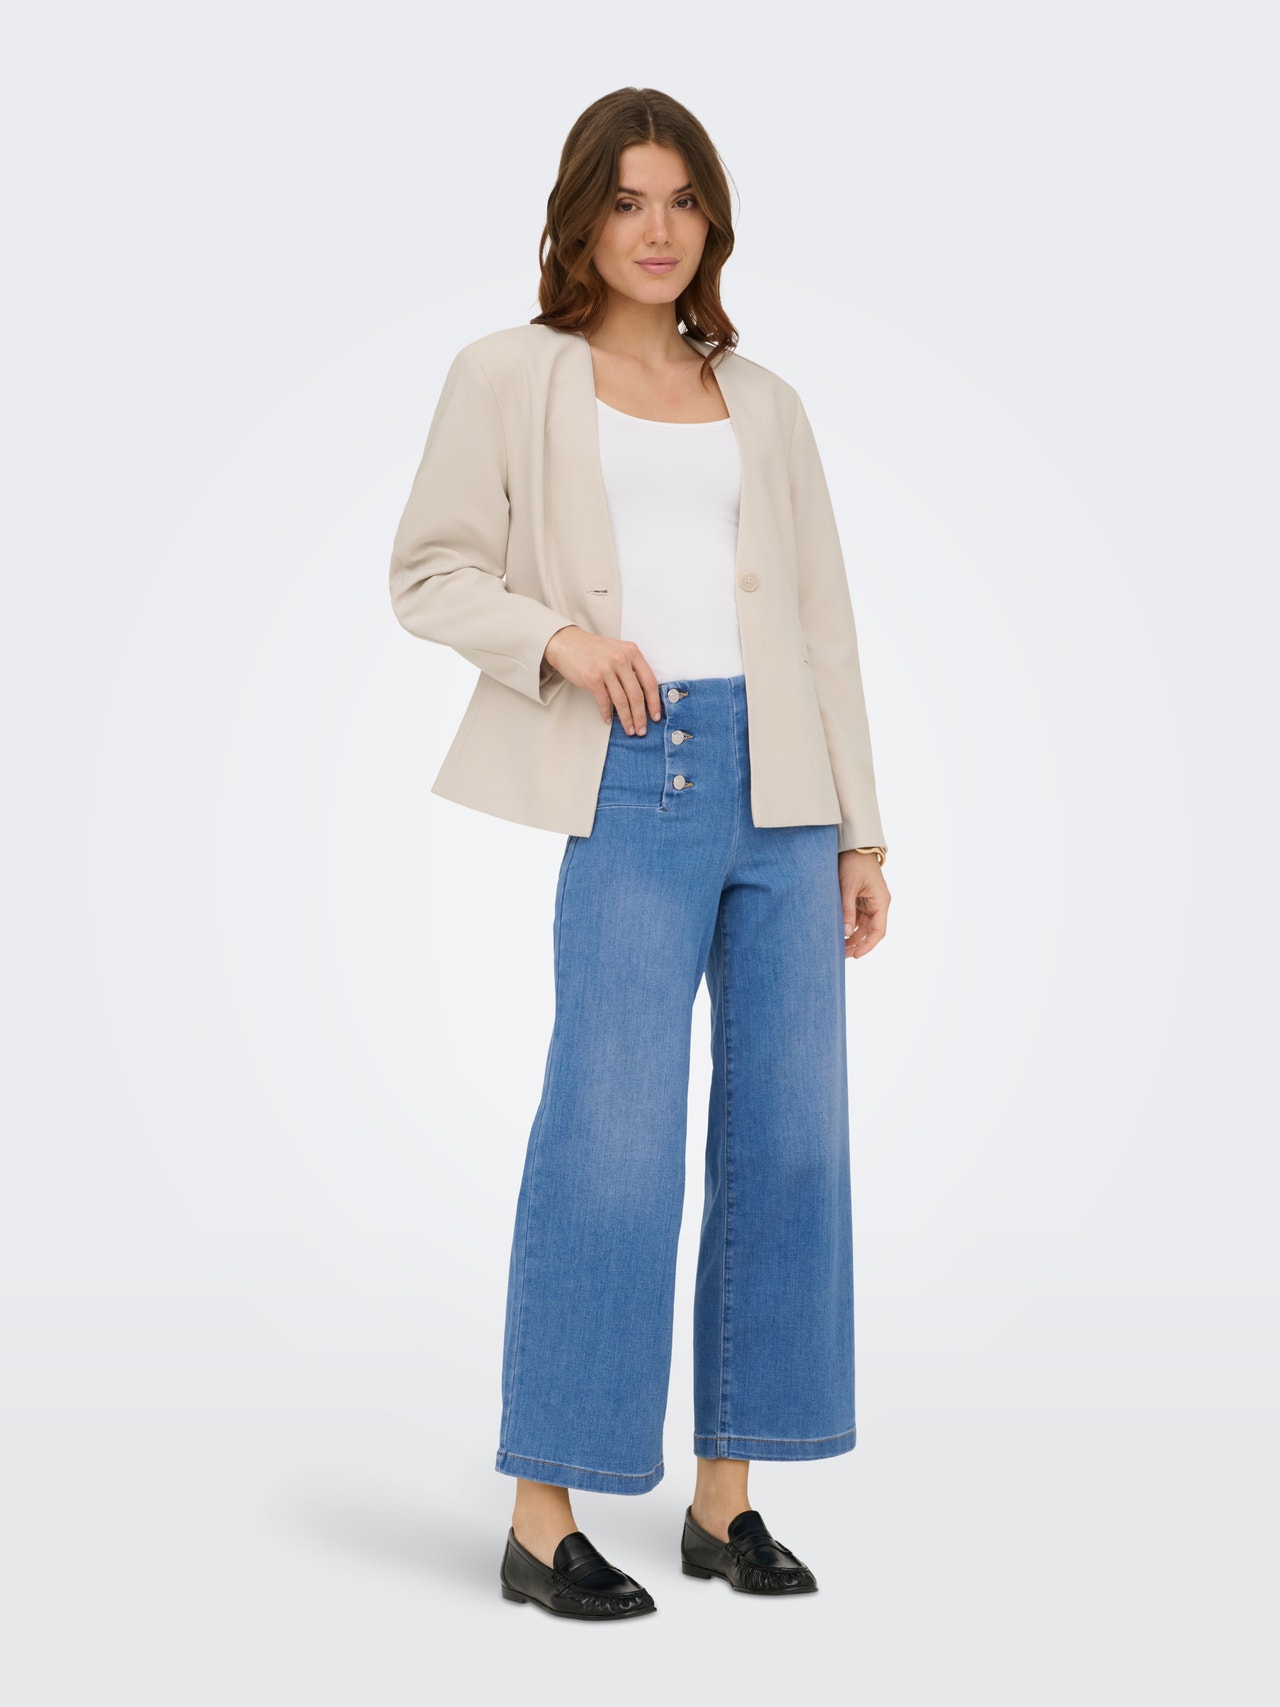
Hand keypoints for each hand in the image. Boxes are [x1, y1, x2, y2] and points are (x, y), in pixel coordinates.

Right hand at [542, 626, 661, 733]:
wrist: (568, 643)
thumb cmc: (594, 649)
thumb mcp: (618, 650)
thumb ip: (632, 667)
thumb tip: (645, 694)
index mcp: (632, 652)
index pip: (650, 681)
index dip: (654, 702)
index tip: (655, 716)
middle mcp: (621, 659)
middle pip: (637, 695)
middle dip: (641, 716)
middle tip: (642, 729)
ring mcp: (606, 668)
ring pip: (622, 701)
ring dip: (626, 719)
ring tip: (629, 729)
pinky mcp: (592, 678)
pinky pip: (604, 701)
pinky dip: (606, 713)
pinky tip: (608, 720)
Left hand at [838, 850, 889, 958]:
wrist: (854, 845)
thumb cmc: (854, 863)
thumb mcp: (848, 886)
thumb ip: (847, 910)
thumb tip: (845, 932)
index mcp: (881, 901)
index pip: (878, 931)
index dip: (868, 945)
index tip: (856, 955)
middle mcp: (878, 904)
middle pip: (870, 931)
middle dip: (857, 944)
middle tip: (842, 955)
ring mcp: (870, 902)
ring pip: (863, 926)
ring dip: (852, 937)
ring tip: (838, 947)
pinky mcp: (861, 899)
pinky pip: (857, 917)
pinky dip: (849, 926)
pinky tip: (838, 933)